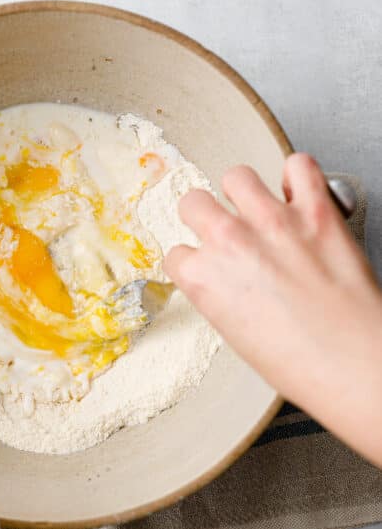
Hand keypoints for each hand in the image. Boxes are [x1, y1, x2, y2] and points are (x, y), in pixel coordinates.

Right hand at [165, 153, 381, 466]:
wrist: (350, 362)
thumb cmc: (300, 362)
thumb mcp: (237, 336)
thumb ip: (224, 297)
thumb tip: (231, 283)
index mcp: (204, 279)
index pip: (179, 254)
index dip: (196, 260)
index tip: (207, 264)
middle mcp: (231, 242)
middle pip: (193, 202)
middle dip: (203, 214)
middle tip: (221, 225)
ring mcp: (272, 221)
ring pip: (237, 175)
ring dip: (242, 190)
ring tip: (256, 203)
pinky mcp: (315, 209)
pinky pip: (299, 166)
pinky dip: (298, 174)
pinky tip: (298, 191)